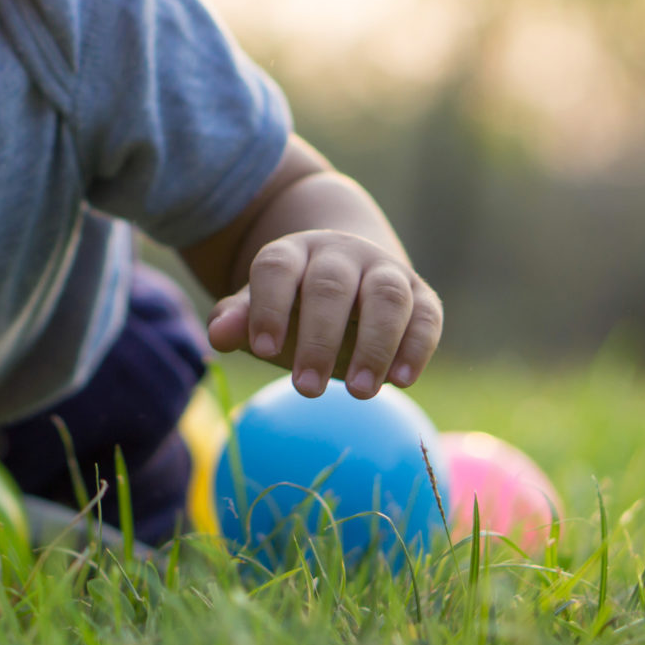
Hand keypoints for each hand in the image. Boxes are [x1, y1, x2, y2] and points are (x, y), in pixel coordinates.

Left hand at [205, 230, 442, 399]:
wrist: (351, 277)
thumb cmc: (294, 304)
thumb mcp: (260, 309)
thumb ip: (238, 319)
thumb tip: (218, 335)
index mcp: (293, 252)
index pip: (277, 269)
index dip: (269, 307)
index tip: (263, 351)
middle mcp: (341, 254)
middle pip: (330, 286)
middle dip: (318, 338)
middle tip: (305, 388)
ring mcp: (385, 270)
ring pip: (386, 297)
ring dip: (375, 345)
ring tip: (358, 392)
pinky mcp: (421, 295)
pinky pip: (426, 316)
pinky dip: (416, 348)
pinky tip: (401, 382)